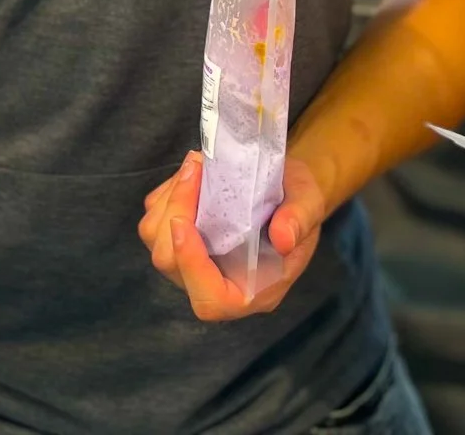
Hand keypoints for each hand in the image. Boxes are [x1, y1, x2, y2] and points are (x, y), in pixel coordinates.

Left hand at [138, 151, 325, 319]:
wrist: (287, 188)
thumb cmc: (299, 202)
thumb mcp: (309, 204)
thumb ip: (299, 220)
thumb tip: (283, 238)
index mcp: (252, 289)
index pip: (210, 299)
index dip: (191, 265)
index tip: (183, 223)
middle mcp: (217, 281)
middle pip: (170, 264)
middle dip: (175, 213)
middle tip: (196, 170)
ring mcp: (193, 261)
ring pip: (156, 240)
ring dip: (169, 199)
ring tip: (196, 165)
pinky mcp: (178, 238)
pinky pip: (155, 218)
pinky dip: (167, 193)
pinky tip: (192, 172)